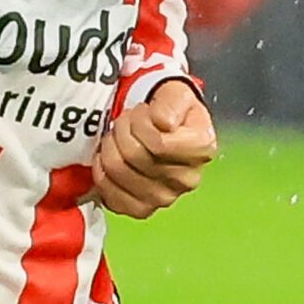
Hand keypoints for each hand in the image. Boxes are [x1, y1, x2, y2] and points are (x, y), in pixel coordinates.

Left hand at [93, 80, 217, 219]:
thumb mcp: (177, 94)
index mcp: (201, 149)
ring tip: (119, 137)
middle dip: (121, 130)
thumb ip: (172, 102)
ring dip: (109, 147)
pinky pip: (112, 197)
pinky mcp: (142, 209)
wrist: (162, 128)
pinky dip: (102, 174)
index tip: (143, 112)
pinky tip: (109, 159)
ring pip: (118, 172)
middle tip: (126, 122)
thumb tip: (164, 123)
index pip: (157, 143)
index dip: (140, 123)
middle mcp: (187, 179)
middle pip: (134, 156)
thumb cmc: (171, 112)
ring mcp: (165, 198)